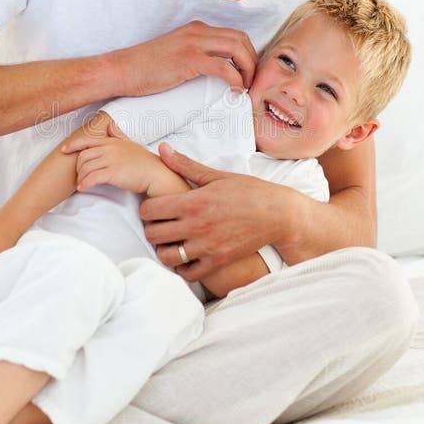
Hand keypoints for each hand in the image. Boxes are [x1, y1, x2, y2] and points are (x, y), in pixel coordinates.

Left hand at [67, 120, 170, 194]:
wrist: (156, 173)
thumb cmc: (144, 161)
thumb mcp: (131, 144)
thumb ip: (119, 135)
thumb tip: (111, 124)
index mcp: (112, 141)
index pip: (87, 139)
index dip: (73, 144)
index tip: (64, 149)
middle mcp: (110, 148)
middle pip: (83, 155)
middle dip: (78, 167)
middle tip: (79, 175)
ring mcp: (111, 160)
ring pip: (86, 167)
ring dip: (81, 177)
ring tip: (82, 184)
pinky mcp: (114, 173)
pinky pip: (92, 178)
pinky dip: (85, 183)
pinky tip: (83, 188)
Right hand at [111, 21, 256, 95]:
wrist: (121, 70)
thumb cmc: (144, 69)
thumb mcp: (175, 54)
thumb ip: (195, 56)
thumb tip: (214, 73)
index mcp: (195, 29)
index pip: (234, 35)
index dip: (247, 54)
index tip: (247, 73)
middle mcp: (197, 31)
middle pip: (241, 39)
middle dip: (252, 61)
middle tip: (251, 82)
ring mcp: (193, 43)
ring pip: (237, 49)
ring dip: (248, 69)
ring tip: (245, 87)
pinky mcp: (189, 59)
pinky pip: (224, 67)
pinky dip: (235, 79)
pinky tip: (234, 91)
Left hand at [139, 144, 292, 280]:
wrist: (278, 214)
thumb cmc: (249, 192)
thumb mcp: (216, 175)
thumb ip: (185, 165)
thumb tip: (163, 149)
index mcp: (194, 202)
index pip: (149, 210)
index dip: (146, 208)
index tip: (154, 207)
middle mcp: (197, 226)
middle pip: (153, 234)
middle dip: (151, 228)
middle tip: (159, 223)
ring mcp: (207, 247)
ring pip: (166, 257)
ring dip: (163, 249)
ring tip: (170, 241)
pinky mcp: (218, 261)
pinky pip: (188, 273)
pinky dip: (182, 267)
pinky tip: (185, 255)